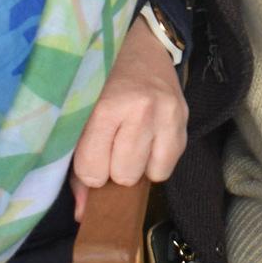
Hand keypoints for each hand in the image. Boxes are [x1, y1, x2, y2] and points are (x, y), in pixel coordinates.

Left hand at [68, 18, 185, 219]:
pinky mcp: (185, 117)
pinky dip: (157, 160)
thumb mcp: (78, 118)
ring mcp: (167, 114)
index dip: (90, 171)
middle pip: (124, 176)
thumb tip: (83, 216)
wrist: (141, 46)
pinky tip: (148, 140)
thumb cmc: (100, 85)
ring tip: (130, 145)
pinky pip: (170, 164)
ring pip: (152, 175)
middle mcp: (140, 110)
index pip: (93, 171)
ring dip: (139, 167)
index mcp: (105, 107)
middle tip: (111, 147)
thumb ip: (77, 168)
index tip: (90, 156)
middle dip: (114, 170)